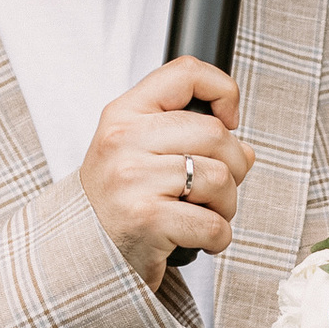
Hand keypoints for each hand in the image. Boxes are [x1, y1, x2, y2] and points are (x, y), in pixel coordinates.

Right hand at [79, 58, 255, 286]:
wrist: (83, 254)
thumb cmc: (119, 199)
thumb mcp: (136, 150)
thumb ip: (185, 133)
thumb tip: (245, 148)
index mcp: (123, 114)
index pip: (185, 73)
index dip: (223, 90)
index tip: (230, 118)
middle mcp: (123, 141)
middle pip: (216, 133)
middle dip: (234, 165)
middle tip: (217, 187)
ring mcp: (133, 180)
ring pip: (221, 178)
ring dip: (226, 205)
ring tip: (203, 213)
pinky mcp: (147, 220)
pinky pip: (214, 224)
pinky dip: (217, 238)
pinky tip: (196, 239)